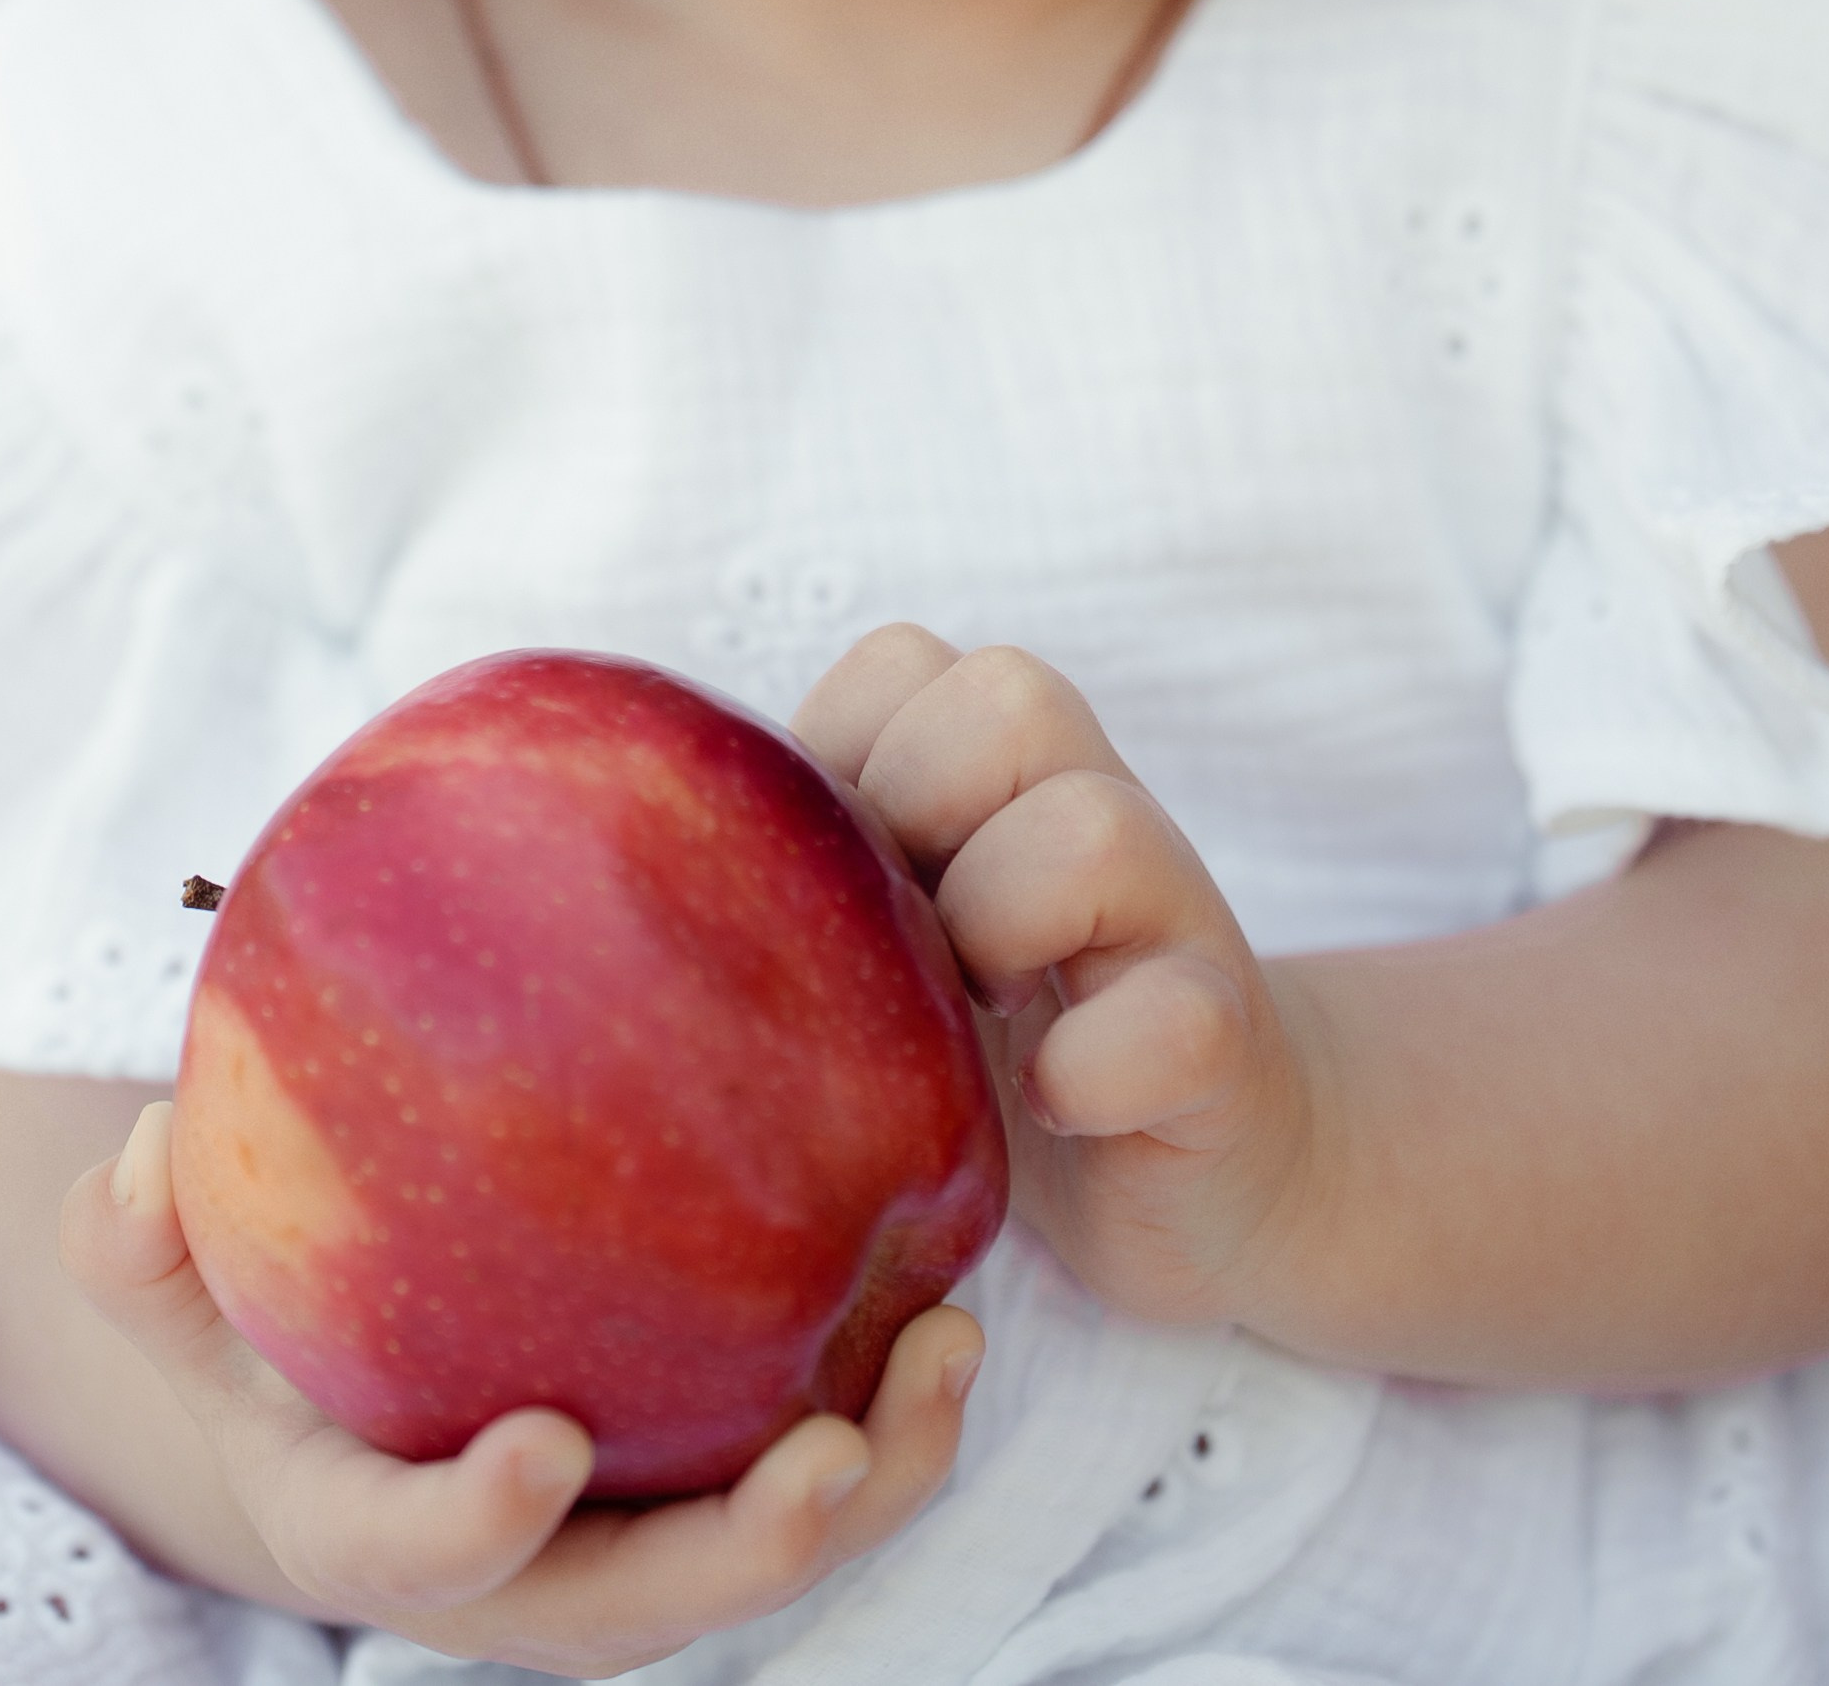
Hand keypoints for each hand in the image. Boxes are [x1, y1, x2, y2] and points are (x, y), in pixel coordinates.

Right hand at [62, 1103, 980, 1671]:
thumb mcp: (174, 1282)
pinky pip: (807, 1461)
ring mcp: (625, 1537)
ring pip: (760, 1551)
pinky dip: (886, 1409)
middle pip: (644, 1606)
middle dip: (747, 1554)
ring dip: (872, 1475)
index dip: (473, 1527)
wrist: (346, 1382)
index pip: (417, 1560)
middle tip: (832, 1464)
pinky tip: (948, 1291)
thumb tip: (144, 1157)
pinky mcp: (703, 1478)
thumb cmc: (256, 1312)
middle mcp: (517, 1571)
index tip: (540, 1449)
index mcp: (372, 1528)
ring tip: (950, 1349)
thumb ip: (139, 1239)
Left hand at [796, 630, 1317, 1334]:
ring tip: (981, 1020)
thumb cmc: (994, 1045)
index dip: (841, 754)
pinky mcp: (1223, 1042)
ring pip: (1091, 828)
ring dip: (1001, 927)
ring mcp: (1176, 915)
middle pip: (1008, 694)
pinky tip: (1053, 1104)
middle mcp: (1099, 805)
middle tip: (911, 943)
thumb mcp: (890, 936)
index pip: (900, 661)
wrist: (1198, 1168)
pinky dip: (1094, 1067)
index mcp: (1002, 767)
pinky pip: (1176, 1020)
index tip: (835, 881)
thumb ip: (804, 867)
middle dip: (918, 815)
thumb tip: (605, 853)